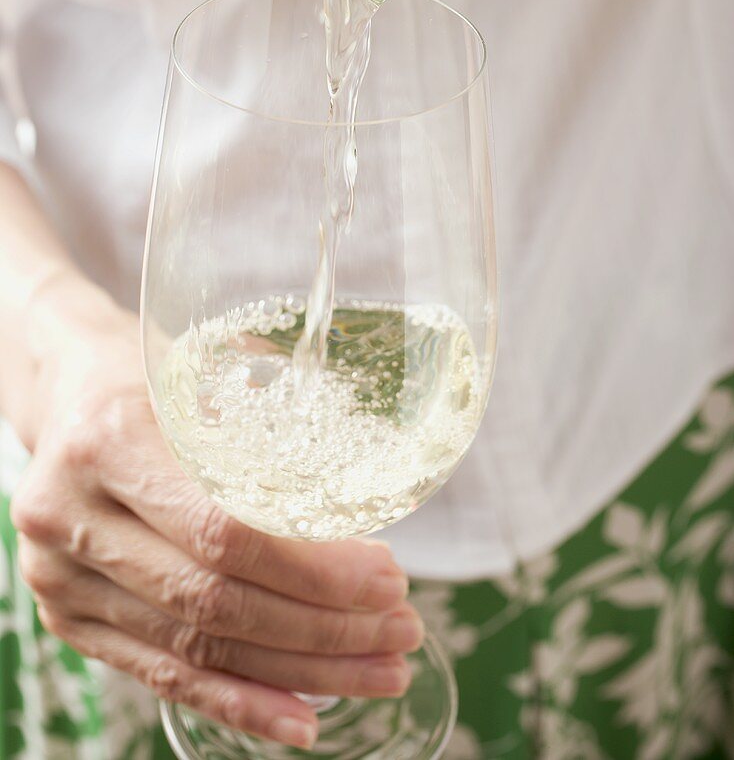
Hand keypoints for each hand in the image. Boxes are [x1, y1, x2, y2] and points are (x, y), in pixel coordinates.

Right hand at [10, 292, 421, 750]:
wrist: (69, 395)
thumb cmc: (156, 375)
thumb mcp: (213, 368)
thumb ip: (275, 426)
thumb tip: (372, 494)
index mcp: (109, 439)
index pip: (223, 528)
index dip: (312, 568)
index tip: (386, 578)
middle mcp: (72, 515)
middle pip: (213, 599)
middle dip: (321, 627)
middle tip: (399, 628)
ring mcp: (61, 578)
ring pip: (194, 649)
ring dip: (297, 671)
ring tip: (377, 671)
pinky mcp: (69, 620)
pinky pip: (161, 676)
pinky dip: (237, 700)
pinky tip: (300, 718)